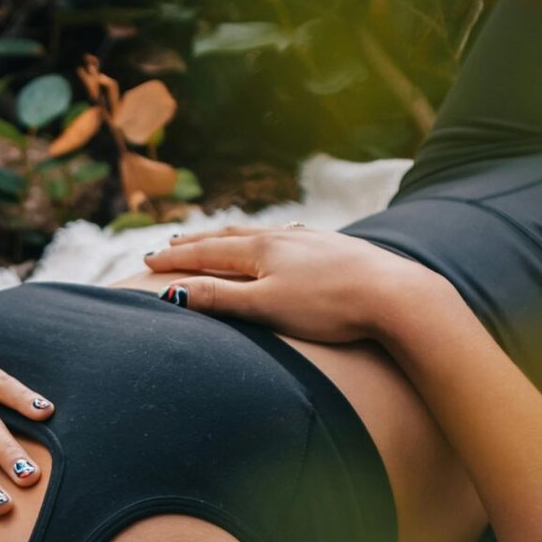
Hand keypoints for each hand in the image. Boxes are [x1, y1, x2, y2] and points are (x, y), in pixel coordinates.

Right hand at [142, 224, 424, 343]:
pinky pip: (289, 237)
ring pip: (261, 234)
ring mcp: (311, 240)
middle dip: (197, 241)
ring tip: (218, 236)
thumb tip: (173, 293)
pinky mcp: (336, 248)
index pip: (206, 252)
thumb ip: (221, 299)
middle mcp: (283, 237)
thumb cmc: (330, 307)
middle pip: (230, 236)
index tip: (146, 260)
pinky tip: (280, 238)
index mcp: (261, 251)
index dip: (175, 258)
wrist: (395, 296)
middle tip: (170, 243)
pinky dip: (268, 238)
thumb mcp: (266, 307)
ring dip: (231, 236)